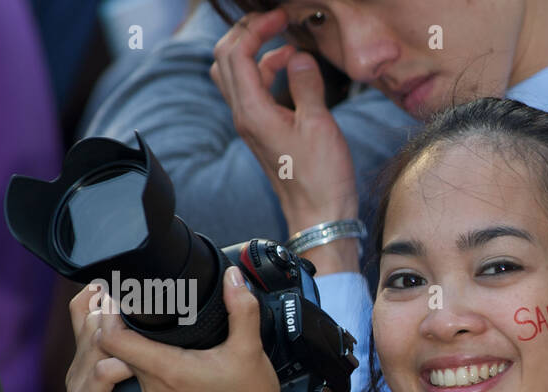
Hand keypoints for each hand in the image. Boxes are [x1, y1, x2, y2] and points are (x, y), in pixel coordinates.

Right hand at [65, 285, 142, 391]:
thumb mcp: (144, 389)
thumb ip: (148, 359)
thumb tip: (170, 331)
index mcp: (99, 359)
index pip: (93, 316)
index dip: (101, 294)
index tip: (121, 276)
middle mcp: (86, 368)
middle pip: (87, 323)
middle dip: (104, 304)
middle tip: (123, 286)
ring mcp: (83, 388)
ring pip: (91, 347)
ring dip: (108, 331)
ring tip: (125, 316)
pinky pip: (97, 381)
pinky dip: (111, 370)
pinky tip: (126, 364)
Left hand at [93, 267, 280, 391]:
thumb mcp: (250, 350)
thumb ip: (241, 309)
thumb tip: (234, 278)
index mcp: (166, 370)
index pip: (112, 339)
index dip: (109, 313)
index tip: (119, 296)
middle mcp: (153, 386)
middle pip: (115, 349)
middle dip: (117, 323)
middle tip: (128, 300)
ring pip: (127, 364)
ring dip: (130, 342)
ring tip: (144, 321)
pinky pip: (142, 378)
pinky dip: (144, 360)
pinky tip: (164, 350)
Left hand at [210, 10, 358, 238]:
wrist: (319, 216)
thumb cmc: (322, 179)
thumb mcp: (320, 126)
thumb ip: (307, 85)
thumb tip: (300, 58)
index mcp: (253, 112)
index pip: (236, 54)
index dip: (256, 28)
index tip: (281, 18)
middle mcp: (244, 116)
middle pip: (225, 59)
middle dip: (247, 34)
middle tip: (276, 23)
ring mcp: (251, 125)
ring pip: (236, 75)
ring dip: (255, 52)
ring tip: (287, 46)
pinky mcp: (262, 132)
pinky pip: (252, 91)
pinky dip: (265, 72)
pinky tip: (291, 71)